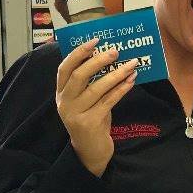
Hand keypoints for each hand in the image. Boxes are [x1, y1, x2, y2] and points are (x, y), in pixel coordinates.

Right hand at [56, 39, 139, 176]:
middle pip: (79, 76)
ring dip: (116, 74)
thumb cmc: (90, 119)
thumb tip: (109, 56)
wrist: (90, 151)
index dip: (78, 53)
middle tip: (115, 51)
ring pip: (96, 88)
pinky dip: (121, 89)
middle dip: (98, 61)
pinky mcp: (89, 123)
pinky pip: (108, 101)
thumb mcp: (85, 100)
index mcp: (61, 93)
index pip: (64, 68)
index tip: (95, 41)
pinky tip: (131, 81)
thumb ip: (89, 82)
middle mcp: (65, 103)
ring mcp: (76, 114)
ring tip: (131, 65)